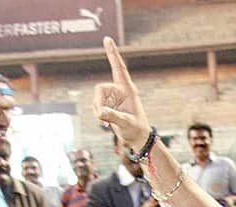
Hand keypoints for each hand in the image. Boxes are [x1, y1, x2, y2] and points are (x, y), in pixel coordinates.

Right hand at [94, 37, 151, 153]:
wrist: (138, 138)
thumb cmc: (135, 130)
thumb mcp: (125, 124)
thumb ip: (112, 116)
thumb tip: (100, 111)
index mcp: (128, 89)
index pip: (119, 68)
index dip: (113, 54)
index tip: (107, 39)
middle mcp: (120, 90)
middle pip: (100, 89)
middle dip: (98, 103)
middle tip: (101, 116)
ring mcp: (114, 97)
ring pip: (97, 98)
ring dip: (98, 110)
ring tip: (107, 122)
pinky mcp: (109, 103)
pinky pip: (97, 104)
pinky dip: (98, 113)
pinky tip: (106, 122)